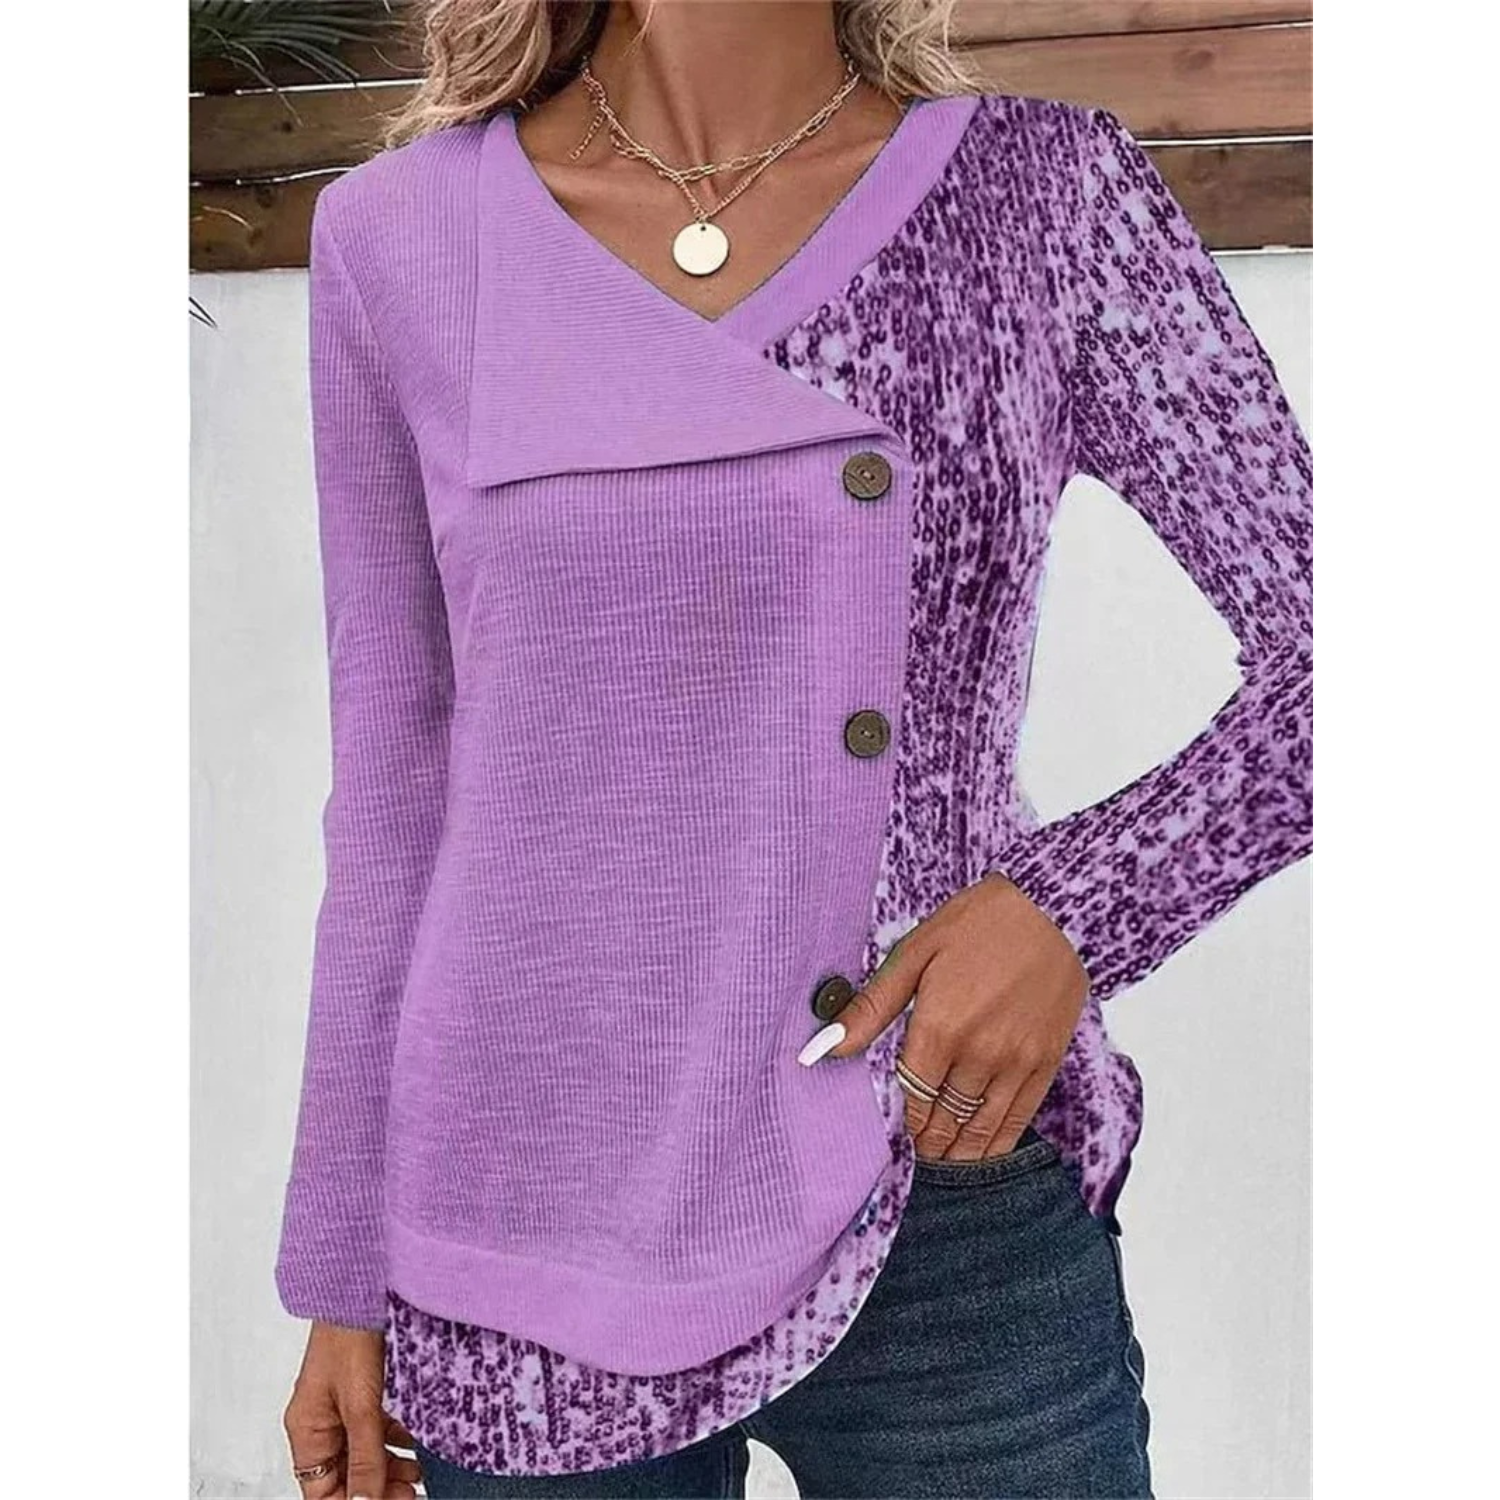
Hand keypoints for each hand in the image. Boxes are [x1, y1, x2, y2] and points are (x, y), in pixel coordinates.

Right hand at [283, 1322, 422, 1498]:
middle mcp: (319, 1423)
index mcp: (307, 1432)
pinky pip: (373, 1429)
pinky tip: (415, 1447)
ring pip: (362, 1454)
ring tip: (418, 1476)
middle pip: (344, 1475)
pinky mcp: (359, 1391)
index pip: (322, 1492)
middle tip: (411, 1494)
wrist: (359, 1288)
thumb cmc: (347, 1336)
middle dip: (376, 1490)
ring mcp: (339, 1407)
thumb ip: (366, 1457)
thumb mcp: (360, 1405)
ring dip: (388, 1469)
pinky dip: (393, 1441)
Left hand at [810, 874, 1088, 1160]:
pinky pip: (1019, 1117)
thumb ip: (871, 1008)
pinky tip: (983, 1154)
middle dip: (927, 1140)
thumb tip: (824, 1046)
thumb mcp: (914, 953)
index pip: (911, 1095)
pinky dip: (998, 1142)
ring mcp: (1017, 1062)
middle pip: (944, 1117)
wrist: (1053, 907)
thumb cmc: (979, 922)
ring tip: (941, 1161)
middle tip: (914, 1153)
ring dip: (958, 1151)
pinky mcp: (1047, 1061)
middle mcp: (978, 1054)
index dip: (901, 1119)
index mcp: (939, 1028)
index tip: (892, 1134)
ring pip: (980, 1126)